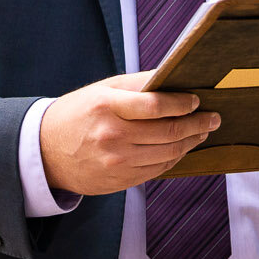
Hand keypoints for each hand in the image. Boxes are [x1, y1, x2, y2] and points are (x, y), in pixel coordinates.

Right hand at [39, 72, 219, 195]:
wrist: (44, 151)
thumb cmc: (78, 113)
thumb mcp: (102, 90)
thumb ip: (138, 85)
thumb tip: (173, 78)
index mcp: (107, 107)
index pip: (156, 105)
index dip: (182, 104)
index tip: (197, 100)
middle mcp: (112, 136)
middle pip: (168, 133)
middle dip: (197, 124)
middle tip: (213, 118)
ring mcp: (116, 162)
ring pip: (167, 154)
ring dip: (191, 142)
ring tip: (202, 132)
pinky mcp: (118, 180)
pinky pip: (156, 170)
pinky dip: (174, 158)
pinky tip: (182, 148)